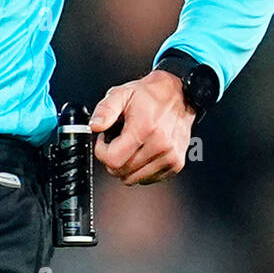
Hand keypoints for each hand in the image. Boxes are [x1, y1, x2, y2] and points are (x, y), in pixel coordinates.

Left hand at [89, 70, 195, 185]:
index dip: (102, 151)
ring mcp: (170, 157)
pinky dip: (140, 169)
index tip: (104, 140)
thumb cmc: (150, 95)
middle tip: (116, 141)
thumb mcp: (122, 93)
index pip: (113, 160)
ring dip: (127, 166)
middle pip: (122, 172)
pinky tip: (141, 151)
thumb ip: (105, 109)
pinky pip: (148, 179)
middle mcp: (160, 145)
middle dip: (113, 158)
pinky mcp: (176, 164)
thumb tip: (95, 125)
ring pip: (135, 179)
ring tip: (130, 145)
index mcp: (145, 128)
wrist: (178, 96)